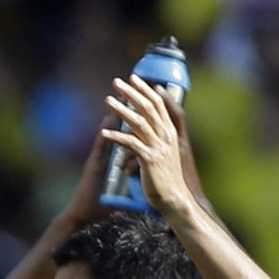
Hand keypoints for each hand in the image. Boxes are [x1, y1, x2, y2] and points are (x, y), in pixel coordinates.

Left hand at [100, 78, 200, 223]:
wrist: (174, 199)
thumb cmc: (165, 179)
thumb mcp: (161, 155)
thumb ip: (154, 141)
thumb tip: (143, 131)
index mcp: (170, 134)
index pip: (159, 106)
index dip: (146, 91)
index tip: (135, 79)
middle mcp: (167, 137)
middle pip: (149, 108)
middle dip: (133, 93)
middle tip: (117, 81)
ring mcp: (159, 147)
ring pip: (139, 122)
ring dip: (122, 110)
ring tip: (108, 99)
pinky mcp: (150, 160)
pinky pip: (131, 144)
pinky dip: (117, 137)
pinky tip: (104, 133)